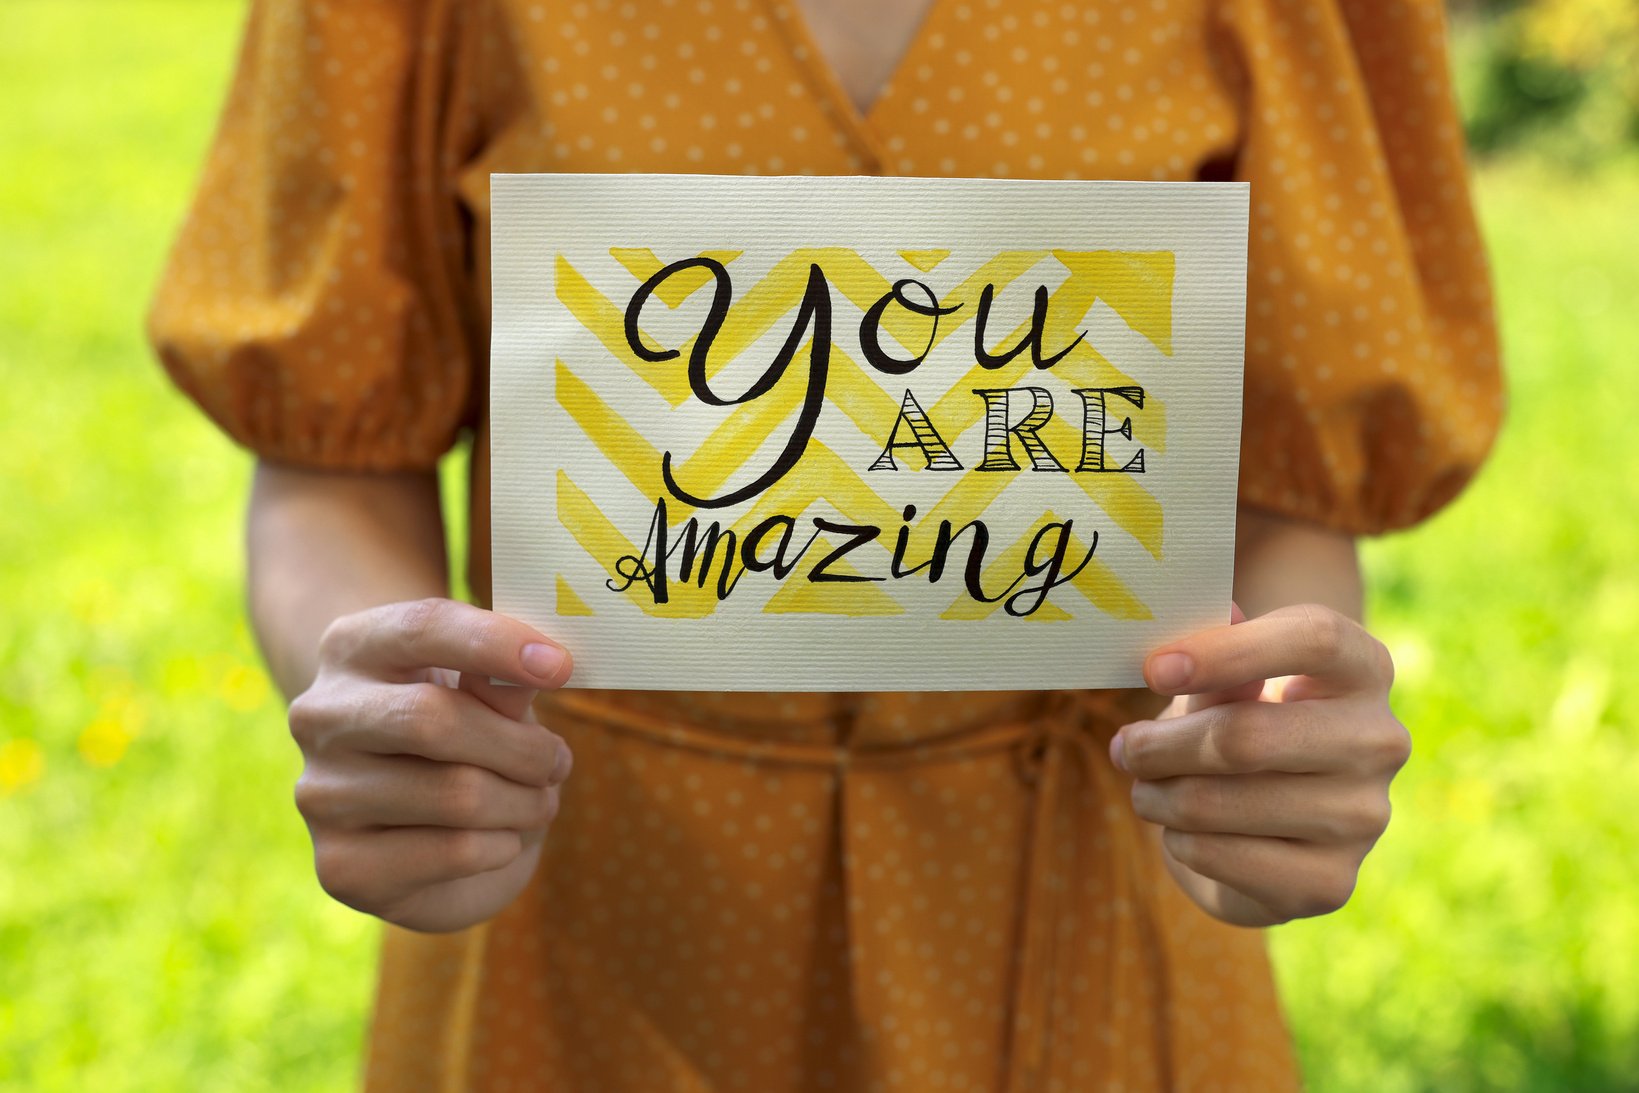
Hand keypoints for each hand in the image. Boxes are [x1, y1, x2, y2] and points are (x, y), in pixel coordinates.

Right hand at [288, 598, 573, 932]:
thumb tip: (540, 668)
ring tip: (536, 801)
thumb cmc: (465, 739)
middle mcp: (319, 716)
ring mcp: (322, 794)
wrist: (421, 832)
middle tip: (558, 761)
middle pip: (433, 720)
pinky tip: (499, 839)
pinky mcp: (341, 866)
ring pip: (456, 794)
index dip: (496, 644)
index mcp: (352, 648)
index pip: (423, 628)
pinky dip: (501, 846)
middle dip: (521, 748)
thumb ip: (502, 682)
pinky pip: (454, 852)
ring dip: (524, 802)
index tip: (561, 667)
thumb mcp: (486, 696)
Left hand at [1110, 603, 1408, 926]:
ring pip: (1218, 802)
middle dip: (1161, 746)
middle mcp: (1381, 741)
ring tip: (1144, 788)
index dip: (1224, 652)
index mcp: (1365, 669)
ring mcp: (1365, 817)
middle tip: (1123, 748)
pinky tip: (1180, 831)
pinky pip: (1219, 854)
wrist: (1274, 832)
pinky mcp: (1331, 882)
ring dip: (1158, 796)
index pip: (1314, 638)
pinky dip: (1178, 841)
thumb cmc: (1246, 726)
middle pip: (1246, 736)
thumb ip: (1222, 652)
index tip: (1154, 670)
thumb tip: (1222, 608)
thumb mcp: (1231, 681)